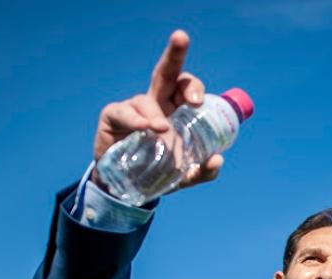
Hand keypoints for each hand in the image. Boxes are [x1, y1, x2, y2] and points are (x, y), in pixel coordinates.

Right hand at [92, 30, 222, 189]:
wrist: (128, 188)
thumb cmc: (159, 172)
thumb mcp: (186, 176)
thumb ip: (203, 171)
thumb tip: (217, 159)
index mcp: (176, 110)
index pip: (186, 88)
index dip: (194, 87)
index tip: (199, 101)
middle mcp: (156, 103)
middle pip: (166, 72)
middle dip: (175, 52)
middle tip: (181, 37)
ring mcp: (133, 108)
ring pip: (146, 100)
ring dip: (156, 113)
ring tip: (162, 130)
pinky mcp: (114, 117)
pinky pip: (124, 112)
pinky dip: (135, 120)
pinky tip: (144, 128)